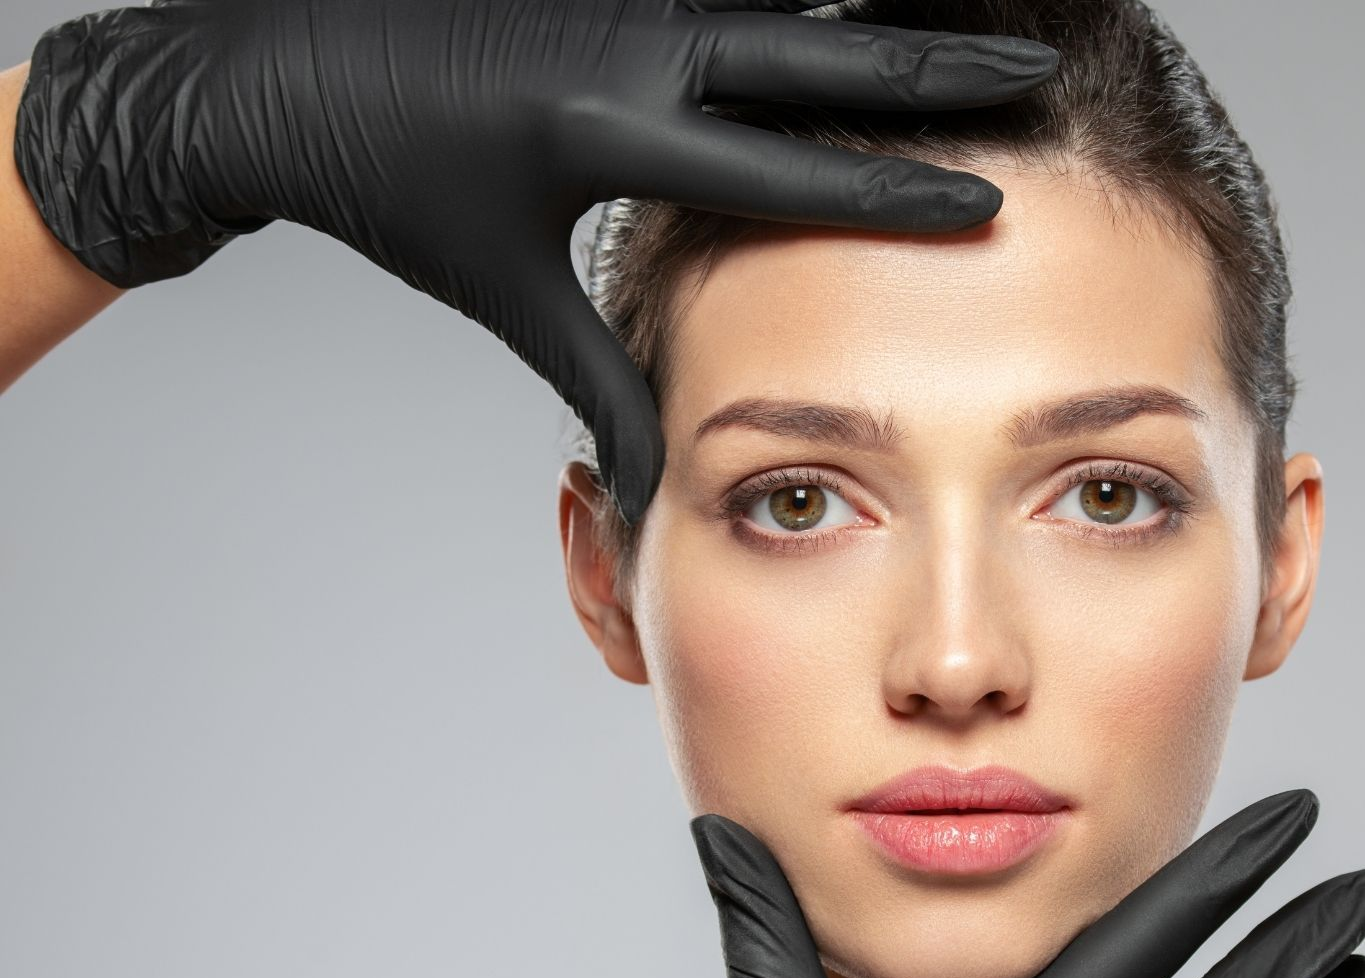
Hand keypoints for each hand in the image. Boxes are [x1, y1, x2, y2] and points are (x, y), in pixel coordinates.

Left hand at [11, 0, 1057, 519]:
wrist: (275, 73)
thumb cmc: (394, 192)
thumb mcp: (508, 292)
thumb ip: (599, 382)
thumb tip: (659, 489)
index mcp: (608, 136)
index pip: (786, 170)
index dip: (893, 191)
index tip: (988, 202)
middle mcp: (625, 43)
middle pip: (816, 55)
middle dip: (937, 68)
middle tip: (1035, 71)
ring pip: (780, 0)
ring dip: (878, 17)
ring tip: (976, 35)